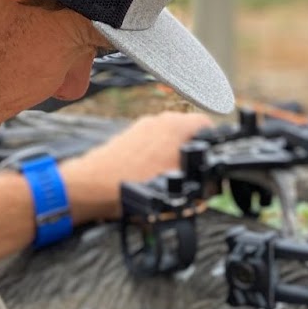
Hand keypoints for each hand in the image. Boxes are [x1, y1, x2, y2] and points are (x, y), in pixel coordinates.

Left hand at [59, 111, 212, 222]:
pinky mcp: (128, 137)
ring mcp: (142, 127)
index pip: (208, 127)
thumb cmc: (133, 185)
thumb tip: (213, 185)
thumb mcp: (179, 188)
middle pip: (188, 133)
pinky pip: (150, 146)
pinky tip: (148, 179)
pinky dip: (154, 159)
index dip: (214, 146)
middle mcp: (160, 120)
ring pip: (168, 140)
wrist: (92, 186)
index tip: (212, 162)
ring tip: (168, 180)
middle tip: (192, 176)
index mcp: (177, 126)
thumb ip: (202, 183)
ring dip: (172, 157)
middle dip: (192, 154)